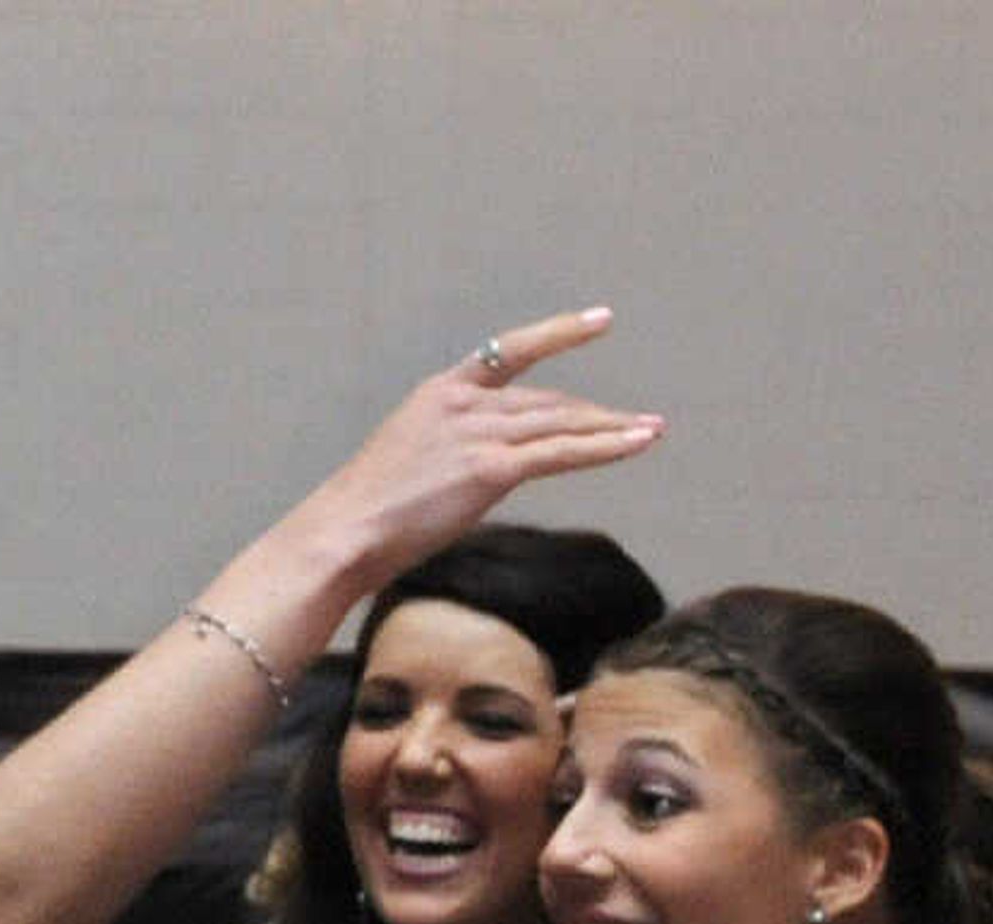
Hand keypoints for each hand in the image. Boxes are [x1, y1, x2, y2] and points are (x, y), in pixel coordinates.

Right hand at [316, 308, 661, 563]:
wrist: (342, 533)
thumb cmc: (364, 515)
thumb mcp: (405, 465)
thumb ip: (446, 455)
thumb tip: (474, 474)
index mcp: (439, 394)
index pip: (508, 354)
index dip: (558, 334)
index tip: (599, 321)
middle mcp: (463, 404)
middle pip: (546, 401)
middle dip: (594, 413)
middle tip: (636, 420)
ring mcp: (477, 433)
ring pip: (561, 424)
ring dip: (611, 428)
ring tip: (650, 430)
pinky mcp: (490, 469)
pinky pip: (562, 452)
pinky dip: (607, 447)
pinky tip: (639, 442)